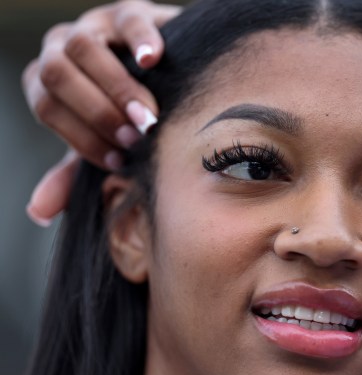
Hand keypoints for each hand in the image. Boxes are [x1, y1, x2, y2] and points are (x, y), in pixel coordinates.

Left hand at [22, 0, 180, 225]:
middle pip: (57, 74)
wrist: (169, 75)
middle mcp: (60, 49)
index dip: (81, 138)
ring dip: (115, 87)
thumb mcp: (102, 143)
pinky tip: (154, 61)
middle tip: (134, 139)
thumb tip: (38, 213)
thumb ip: (73, 172)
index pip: (47, 108)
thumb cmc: (129, 116)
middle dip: (96, 113)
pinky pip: (128, 19)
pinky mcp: (128, 11)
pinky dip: (140, 40)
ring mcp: (93, 24)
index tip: (119, 161)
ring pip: (83, 46)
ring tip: (147, 115)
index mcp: (48, 83)